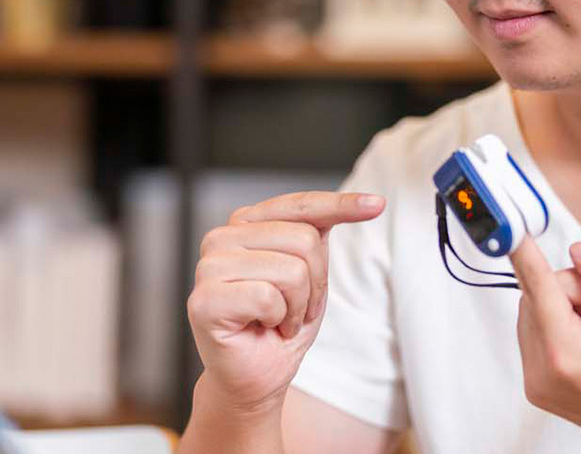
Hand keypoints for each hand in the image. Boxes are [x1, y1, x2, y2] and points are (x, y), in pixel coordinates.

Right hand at [187, 191, 386, 417]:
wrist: (256, 378)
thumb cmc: (280, 326)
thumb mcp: (311, 275)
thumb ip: (319, 235)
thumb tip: (362, 202)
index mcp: (246, 225)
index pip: (300, 206)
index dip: (340, 205)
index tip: (377, 204)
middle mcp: (222, 238)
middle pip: (304, 239)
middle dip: (315, 284)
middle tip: (295, 310)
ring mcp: (208, 267)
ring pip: (291, 270)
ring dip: (297, 306)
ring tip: (278, 320)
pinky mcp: (204, 300)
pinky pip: (267, 297)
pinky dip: (278, 319)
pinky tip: (263, 328)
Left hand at [507, 241, 580, 451]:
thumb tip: (578, 253)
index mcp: (567, 355)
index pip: (537, 288)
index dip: (524, 253)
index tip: (507, 231)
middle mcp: (543, 374)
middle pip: (538, 297)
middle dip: (575, 288)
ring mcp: (537, 386)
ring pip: (536, 313)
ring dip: (570, 306)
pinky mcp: (539, 389)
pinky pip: (538, 335)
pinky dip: (565, 325)